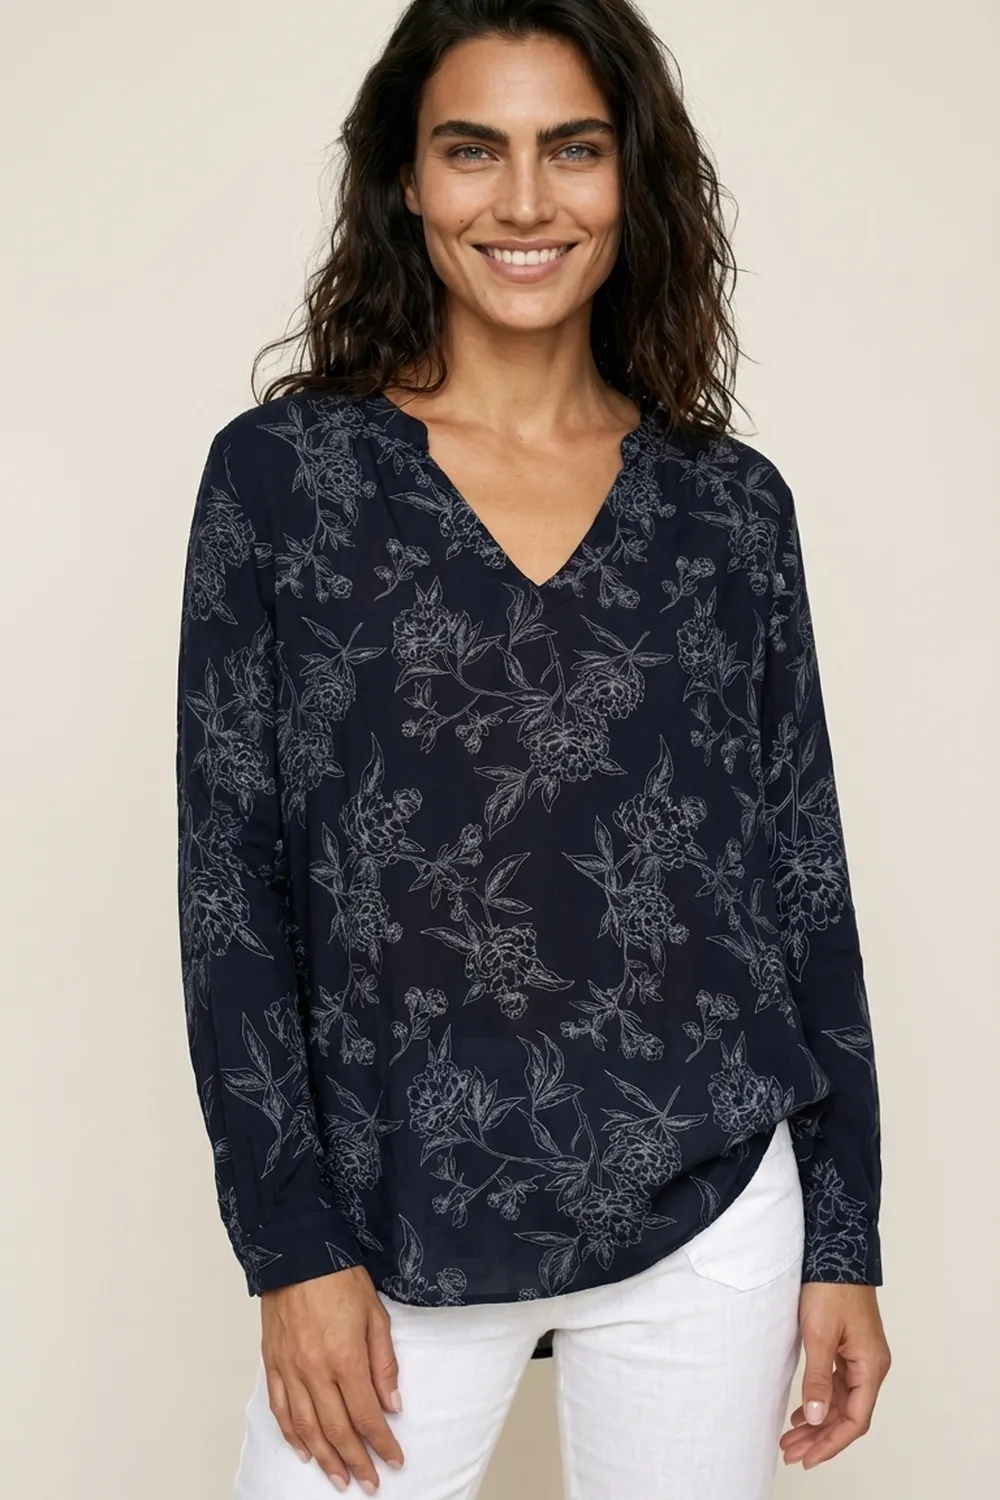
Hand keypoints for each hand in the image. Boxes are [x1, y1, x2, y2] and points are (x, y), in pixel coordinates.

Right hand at [260, 1265, 404, 1491]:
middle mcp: (315, 1370)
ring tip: (339, 1478)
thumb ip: (384, 1364)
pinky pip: (282, 1409)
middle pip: (337, 1429)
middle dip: (356, 1460)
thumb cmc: (339, 1278)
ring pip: (307, 1428)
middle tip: (369, 1483)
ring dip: (324, 1458)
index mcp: (345, 1358)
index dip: (382, 1443)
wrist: (298, 1253)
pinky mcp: (273, 1364)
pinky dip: (293, 1435)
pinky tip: (304, 1451)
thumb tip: (392, 1405)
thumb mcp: (375, 1315)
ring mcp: (291, 1369)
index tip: (394, 1460)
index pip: (367, 1415)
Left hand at [780, 1283, 890, 1470]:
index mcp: (871, 1366)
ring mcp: (861, 1355)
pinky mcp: (849, 1345)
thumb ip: (818, 1378)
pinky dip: (821, 1399)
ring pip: (842, 1400)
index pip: (855, 1420)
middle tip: (791, 1451)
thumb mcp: (819, 1335)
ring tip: (792, 1436)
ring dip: (819, 1420)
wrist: (837, 1249)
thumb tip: (818, 1418)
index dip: (831, 1443)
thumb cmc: (831, 1287)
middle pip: (848, 1414)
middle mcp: (871, 1365)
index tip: (808, 1456)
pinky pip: (838, 1383)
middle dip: (821, 1437)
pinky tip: (805, 1410)